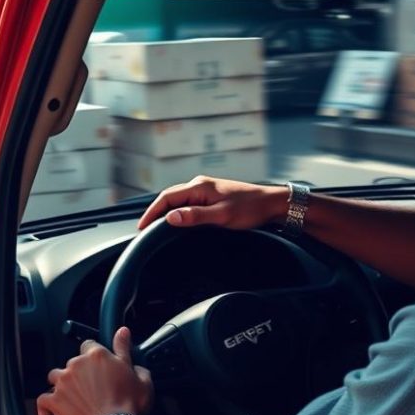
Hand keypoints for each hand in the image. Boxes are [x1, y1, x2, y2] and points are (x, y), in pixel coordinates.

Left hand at [36, 328, 152, 414]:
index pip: (88, 345)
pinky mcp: (54, 402)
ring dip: (61, 387)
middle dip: (79, 375)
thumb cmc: (129, 406)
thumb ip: (126, 350)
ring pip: (54, 378)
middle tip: (92, 391)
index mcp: (97, 356)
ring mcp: (62, 383)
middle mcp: (76, 365)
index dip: (93, 357)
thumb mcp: (139, 375)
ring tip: (73, 402)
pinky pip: (43, 404)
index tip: (98, 366)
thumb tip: (123, 333)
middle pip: (71, 363)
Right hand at [137, 176, 287, 230]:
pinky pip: (187, 202)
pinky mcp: (211, 196)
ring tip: (156, 226)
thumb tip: (170, 217)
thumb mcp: (222, 215)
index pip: (166, 197)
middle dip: (154, 212)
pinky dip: (177, 211)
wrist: (273, 203)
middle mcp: (199, 185)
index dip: (151, 212)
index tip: (142, 227)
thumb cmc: (250, 208)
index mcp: (199, 186)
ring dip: (165, 211)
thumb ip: (195, 216)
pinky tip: (176, 220)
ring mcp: (205, 190)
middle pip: (169, 197)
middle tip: (144, 229)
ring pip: (178, 199)